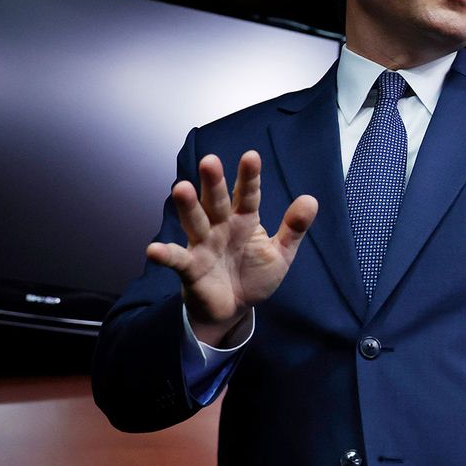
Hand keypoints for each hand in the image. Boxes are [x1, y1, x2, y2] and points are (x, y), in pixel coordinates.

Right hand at [146, 150, 317, 346]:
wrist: (234, 309)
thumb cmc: (254, 275)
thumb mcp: (280, 254)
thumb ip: (294, 228)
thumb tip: (311, 199)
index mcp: (244, 220)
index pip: (248, 195)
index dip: (249, 177)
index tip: (251, 156)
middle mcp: (221, 227)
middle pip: (216, 201)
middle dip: (213, 183)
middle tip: (210, 161)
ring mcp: (203, 245)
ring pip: (195, 222)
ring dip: (187, 207)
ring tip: (180, 188)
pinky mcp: (190, 268)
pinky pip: (177, 260)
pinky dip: (165, 255)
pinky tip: (154, 250)